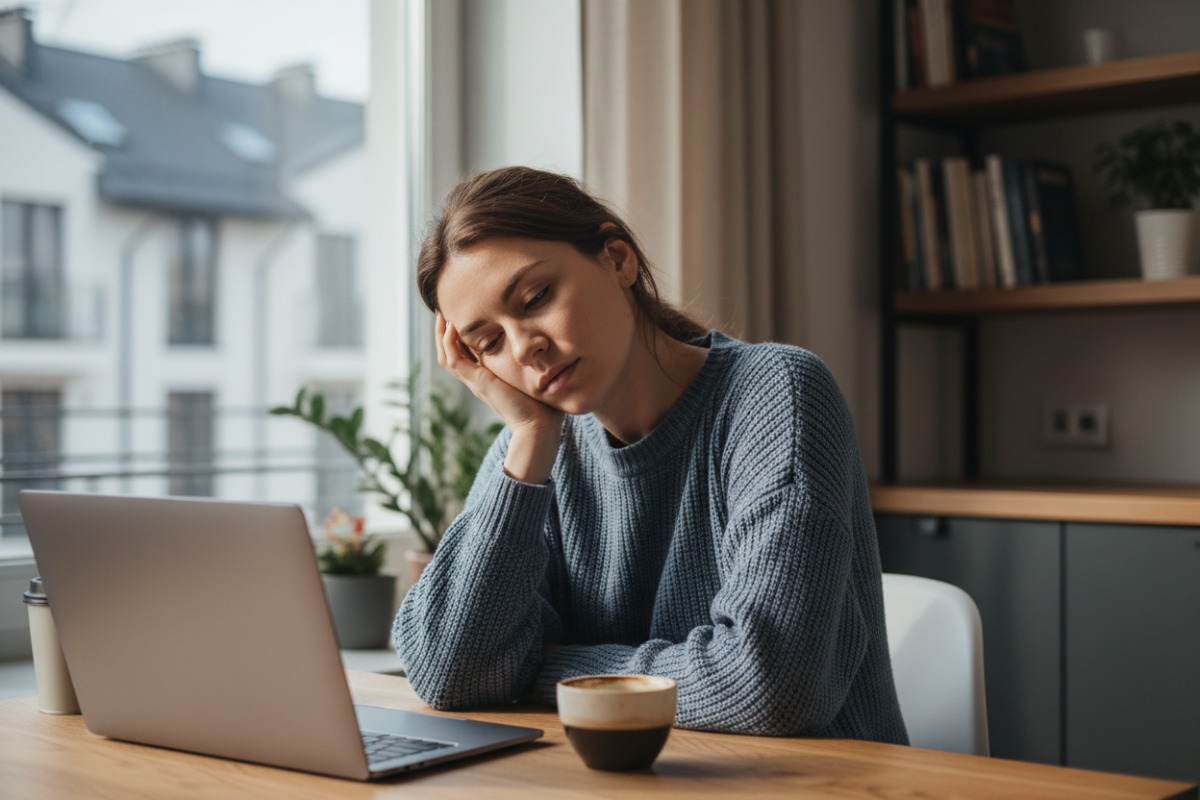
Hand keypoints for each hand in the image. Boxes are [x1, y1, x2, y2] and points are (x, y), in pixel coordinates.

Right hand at [436, 313, 563, 482]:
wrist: (539, 426)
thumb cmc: (543, 406)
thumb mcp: (535, 376)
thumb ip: (535, 362)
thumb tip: (548, 346)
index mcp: (488, 378)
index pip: (466, 352)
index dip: (460, 335)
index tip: (463, 314)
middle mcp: (477, 379)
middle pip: (450, 353)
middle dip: (445, 331)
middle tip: (444, 309)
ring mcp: (475, 381)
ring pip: (446, 356)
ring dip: (441, 334)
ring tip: (442, 313)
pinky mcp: (478, 381)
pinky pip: (454, 360)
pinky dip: (449, 343)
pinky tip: (453, 326)